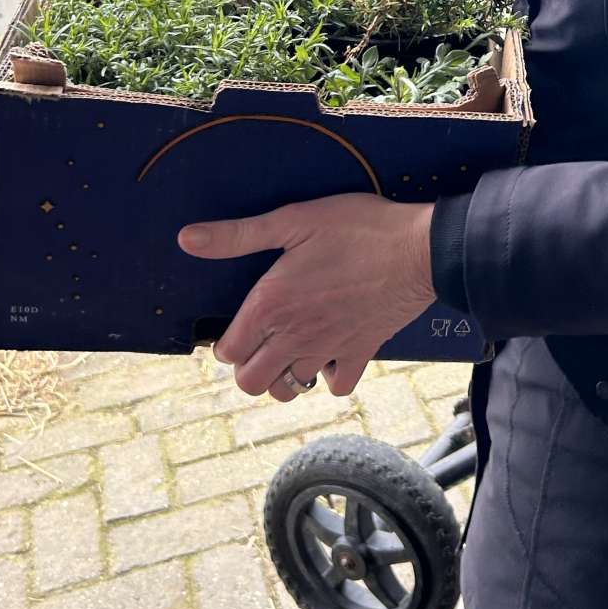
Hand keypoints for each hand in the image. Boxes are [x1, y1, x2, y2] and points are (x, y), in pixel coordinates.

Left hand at [178, 194, 436, 400]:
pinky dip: (330, 376)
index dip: (226, 341)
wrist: (419, 249)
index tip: (239, 322)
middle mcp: (295, 336)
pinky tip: (330, 352)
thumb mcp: (294, 219)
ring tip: (291, 348)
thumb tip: (188, 238)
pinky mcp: (361, 354)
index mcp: (271, 305)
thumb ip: (238, 235)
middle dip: (248, 366)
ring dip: (284, 375)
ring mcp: (329, 349)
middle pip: (250, 383)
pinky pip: (336, 386)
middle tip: (261, 340)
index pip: (227, 352)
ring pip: (289, 390)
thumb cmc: (358, 228)